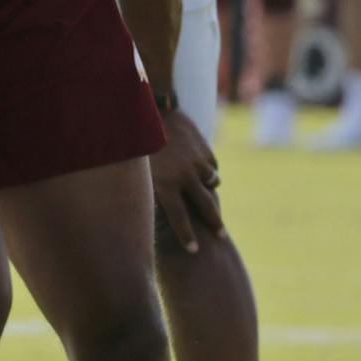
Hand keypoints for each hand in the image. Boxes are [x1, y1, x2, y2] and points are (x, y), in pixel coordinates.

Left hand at [149, 107, 223, 253]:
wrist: (153, 109)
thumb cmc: (139, 142)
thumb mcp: (141, 170)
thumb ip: (148, 190)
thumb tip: (148, 213)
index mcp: (166, 185)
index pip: (179, 219)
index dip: (187, 237)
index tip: (194, 251)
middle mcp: (184, 176)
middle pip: (205, 206)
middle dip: (215, 224)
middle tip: (221, 237)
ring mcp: (197, 162)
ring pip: (212, 183)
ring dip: (209, 188)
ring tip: (207, 192)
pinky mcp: (205, 150)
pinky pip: (211, 166)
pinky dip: (208, 169)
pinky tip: (198, 166)